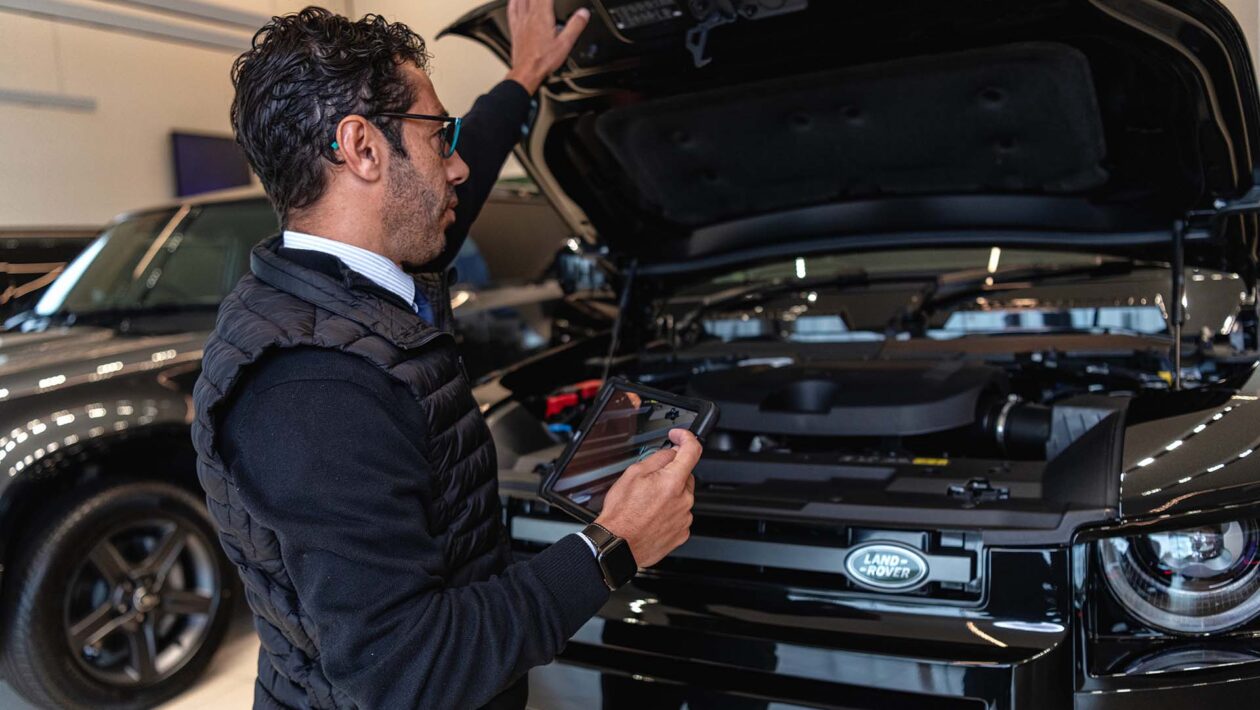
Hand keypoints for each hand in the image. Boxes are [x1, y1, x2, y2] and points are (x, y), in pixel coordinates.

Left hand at [504, 0, 590, 93]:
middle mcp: (529, 16)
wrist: (526, 72)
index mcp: (542, 16)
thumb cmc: (543, 60)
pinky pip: (511, 10)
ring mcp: (521, 22)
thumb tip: (583, 13)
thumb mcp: (565, 44)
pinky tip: (514, 0)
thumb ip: (575, 26)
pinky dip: (513, 1)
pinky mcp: (515, 29)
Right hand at [594, 428, 700, 567]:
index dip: (686, 438)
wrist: (617, 544)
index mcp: (672, 482)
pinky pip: (680, 515)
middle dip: (672, 473)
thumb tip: (671, 452)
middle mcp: (683, 500)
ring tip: (647, 504)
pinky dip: (670, 512)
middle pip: (686, 476)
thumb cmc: (621, 514)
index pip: (692, 450)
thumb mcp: (632, 474)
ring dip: (670, 495)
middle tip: (650, 482)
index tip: (679, 437)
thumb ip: (657, 459)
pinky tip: (652, 516)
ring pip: (682, 497)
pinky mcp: (682, 533)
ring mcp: (684, 518)